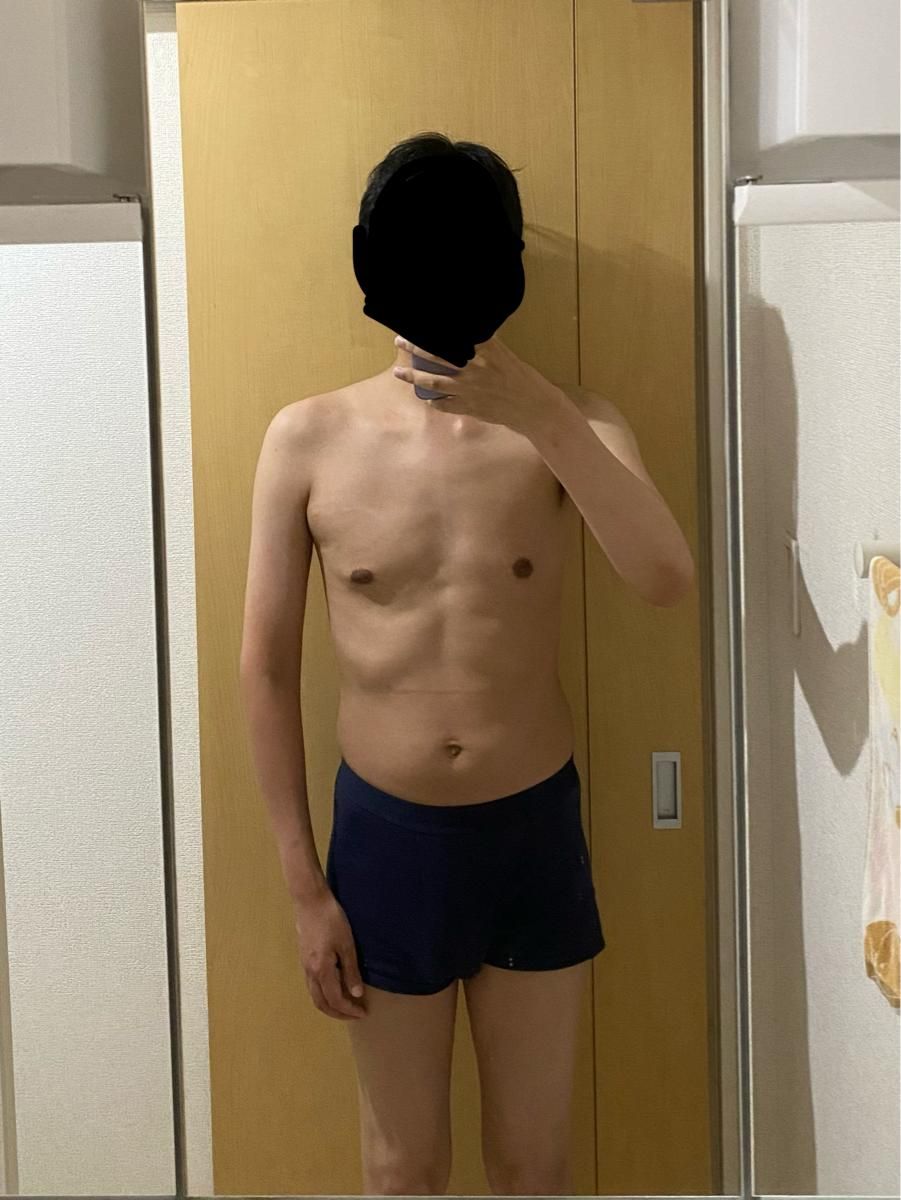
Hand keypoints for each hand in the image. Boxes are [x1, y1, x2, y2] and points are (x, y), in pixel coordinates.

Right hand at [292, 888, 366, 1019]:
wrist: (310, 901)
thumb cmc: (331, 920)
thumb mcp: (347, 944)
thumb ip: (351, 971)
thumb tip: (356, 994)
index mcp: (321, 970)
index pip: (335, 999)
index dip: (349, 1009)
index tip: (363, 1012)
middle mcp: (310, 972)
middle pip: (321, 1003)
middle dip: (338, 1013)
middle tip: (355, 1014)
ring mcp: (304, 966)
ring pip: (314, 995)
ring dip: (329, 1005)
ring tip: (345, 1005)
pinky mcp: (304, 959)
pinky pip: (312, 985)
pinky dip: (323, 994)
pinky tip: (333, 989)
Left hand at [392, 334, 550, 433]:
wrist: (534, 407)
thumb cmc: (523, 379)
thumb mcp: (506, 356)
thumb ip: (487, 346)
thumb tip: (469, 336)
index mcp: (486, 350)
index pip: (454, 336)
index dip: (434, 330)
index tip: (418, 322)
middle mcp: (474, 368)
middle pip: (437, 355)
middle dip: (415, 347)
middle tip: (399, 340)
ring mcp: (470, 389)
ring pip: (434, 382)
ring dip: (414, 376)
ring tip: (399, 372)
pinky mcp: (470, 407)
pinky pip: (444, 405)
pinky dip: (434, 402)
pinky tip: (427, 399)